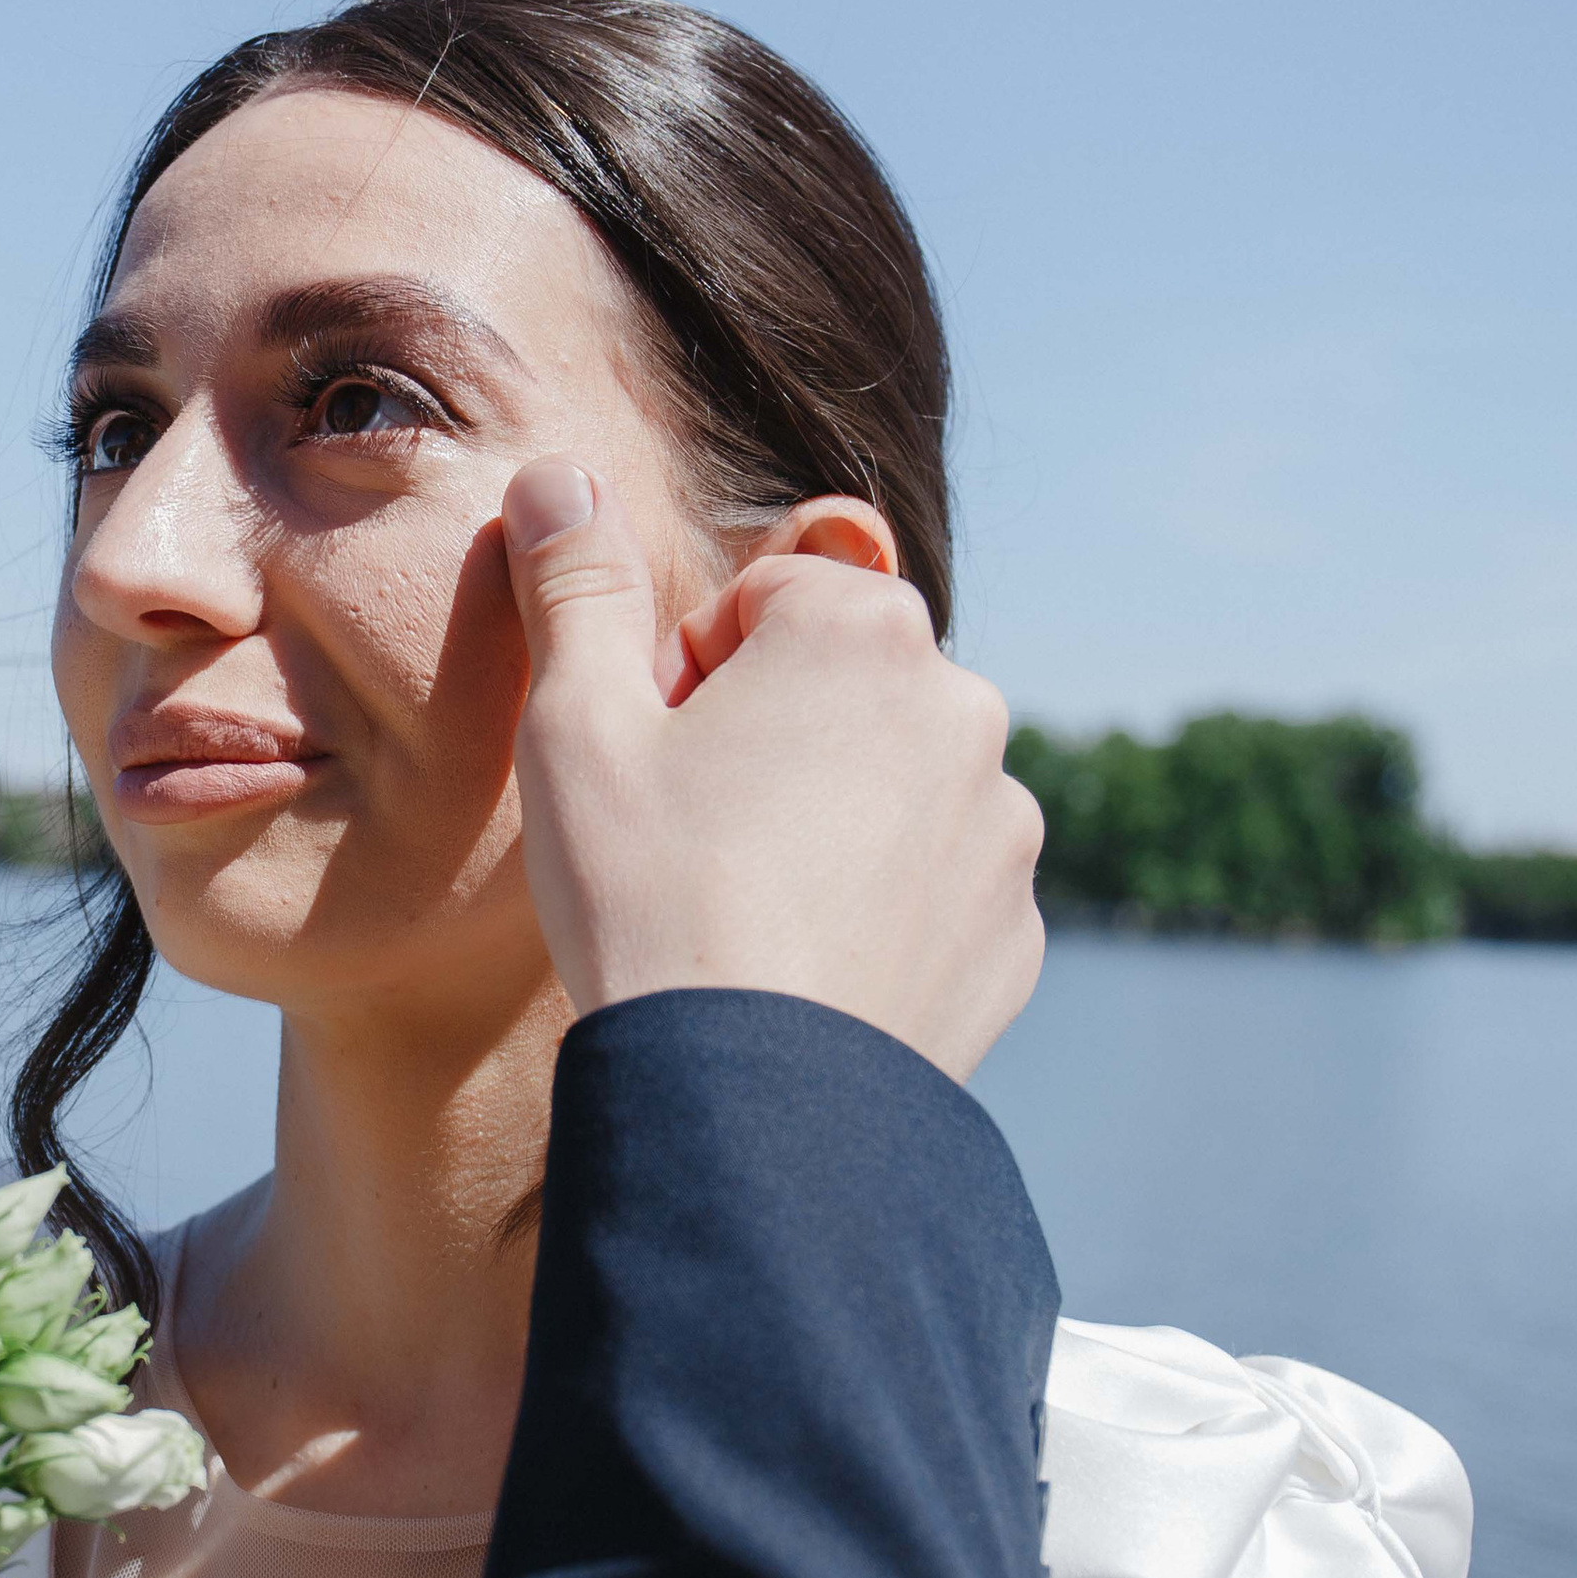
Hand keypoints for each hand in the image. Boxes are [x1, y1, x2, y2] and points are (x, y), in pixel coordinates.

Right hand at [500, 456, 1044, 1083]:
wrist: (747, 1104)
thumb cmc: (648, 895)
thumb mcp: (577, 724)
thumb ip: (577, 584)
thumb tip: (560, 473)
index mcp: (864, 631)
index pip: (761, 603)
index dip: (688, 676)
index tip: (657, 759)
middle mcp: (966, 709)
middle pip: (837, 686)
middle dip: (769, 735)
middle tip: (691, 835)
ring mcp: (1006, 828)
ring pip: (893, 785)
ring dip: (829, 818)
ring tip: (746, 908)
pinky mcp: (1017, 932)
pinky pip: (935, 885)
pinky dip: (879, 907)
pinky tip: (804, 964)